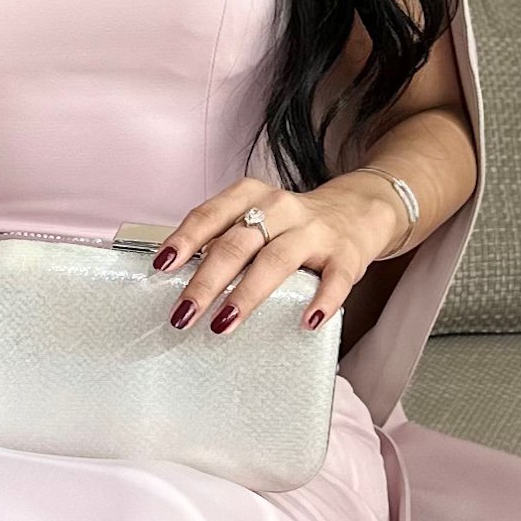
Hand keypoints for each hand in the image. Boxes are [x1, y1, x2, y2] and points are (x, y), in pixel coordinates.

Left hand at [152, 173, 408, 336]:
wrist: (359, 209)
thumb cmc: (291, 223)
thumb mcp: (255, 218)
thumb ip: (223, 240)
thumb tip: (175, 279)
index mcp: (251, 196)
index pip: (210, 214)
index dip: (185, 239)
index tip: (162, 266)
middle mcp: (280, 209)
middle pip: (237, 244)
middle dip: (206, 281)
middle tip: (182, 315)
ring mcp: (314, 231)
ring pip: (276, 261)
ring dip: (246, 294)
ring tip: (223, 324)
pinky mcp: (345, 255)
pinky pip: (334, 280)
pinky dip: (322, 301)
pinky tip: (306, 322)